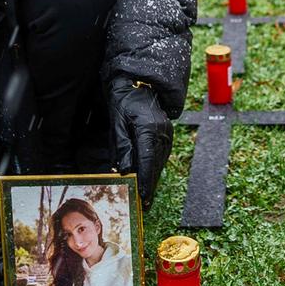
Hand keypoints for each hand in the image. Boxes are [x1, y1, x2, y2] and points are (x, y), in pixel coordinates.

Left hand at [107, 79, 171, 206]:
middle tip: (144, 204)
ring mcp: (167, 133)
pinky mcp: (166, 134)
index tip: (142, 196)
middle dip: (150, 185)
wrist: (138, 82)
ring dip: (153, 179)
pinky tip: (149, 178)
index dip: (145, 180)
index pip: (147, 160)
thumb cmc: (124, 100)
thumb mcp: (117, 121)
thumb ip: (122, 145)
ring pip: (160, 161)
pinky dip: (154, 168)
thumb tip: (125, 169)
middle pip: (156, 164)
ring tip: (146, 196)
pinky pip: (161, 155)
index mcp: (149, 127)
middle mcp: (162, 131)